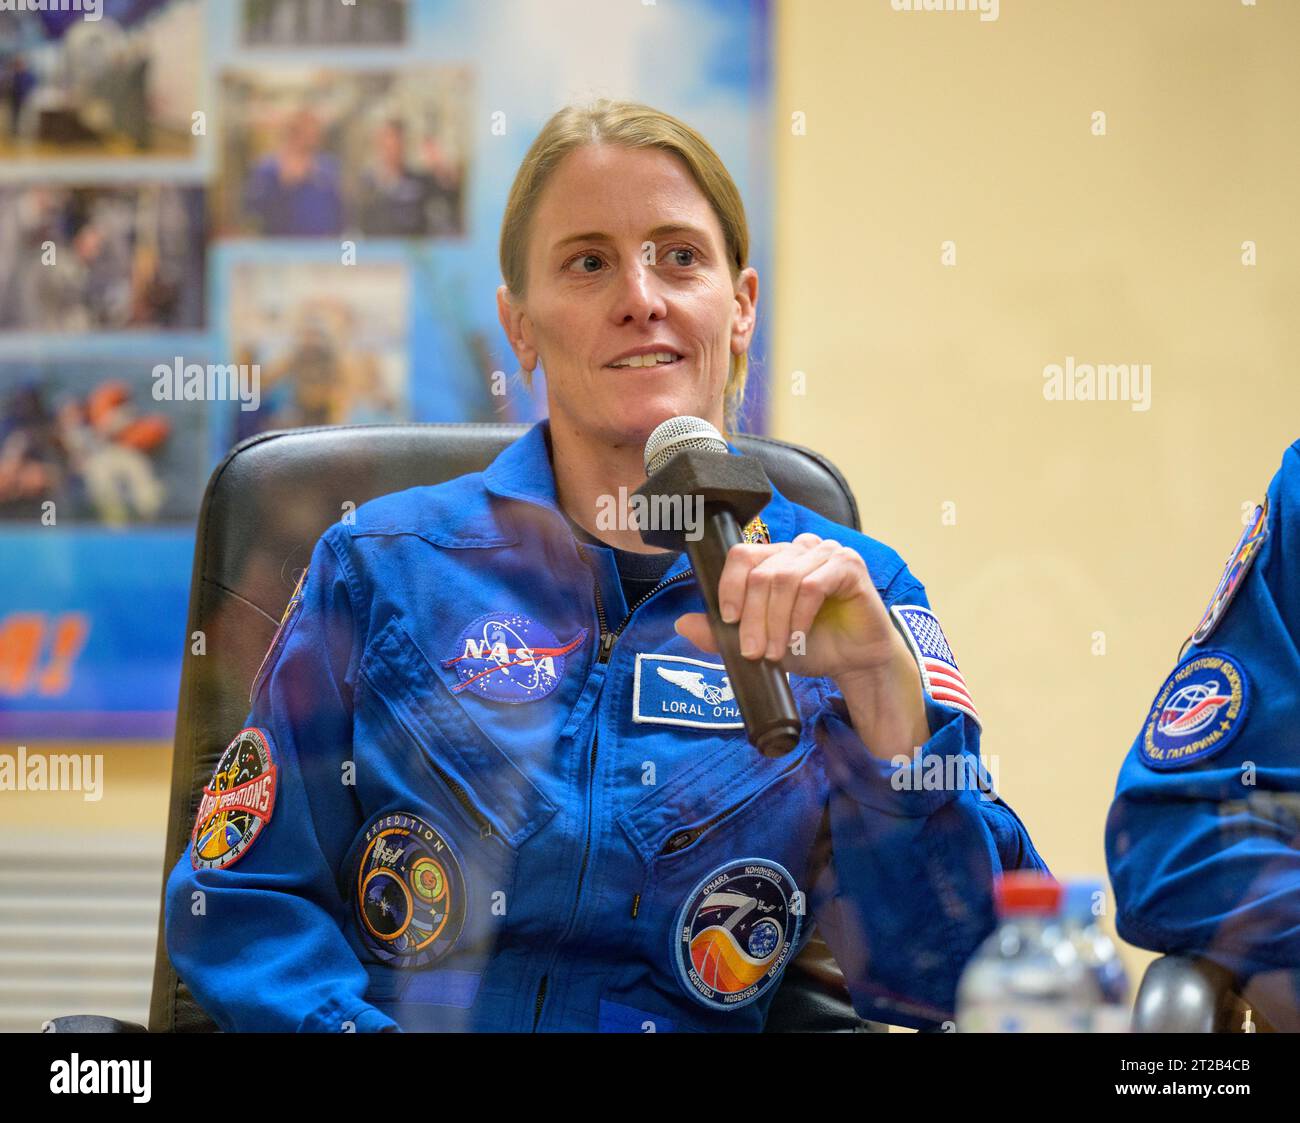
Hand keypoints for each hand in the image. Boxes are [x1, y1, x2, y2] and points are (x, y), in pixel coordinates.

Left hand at [673, 533, 900, 679]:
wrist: (854, 662)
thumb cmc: (811, 645)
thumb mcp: (760, 642)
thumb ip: (722, 634)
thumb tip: (682, 622)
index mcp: (776, 558)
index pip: (741, 556)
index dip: (729, 587)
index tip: (728, 622)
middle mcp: (799, 548)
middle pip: (761, 573)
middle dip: (752, 617)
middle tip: (753, 651)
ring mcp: (826, 553)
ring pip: (784, 579)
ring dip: (775, 621)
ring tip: (775, 652)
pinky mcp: (848, 566)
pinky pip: (813, 585)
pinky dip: (800, 616)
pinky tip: (799, 637)